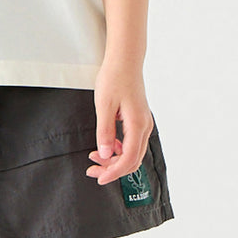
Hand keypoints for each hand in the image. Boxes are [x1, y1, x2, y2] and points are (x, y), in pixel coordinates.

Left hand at [85, 60, 153, 185]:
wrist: (125, 60)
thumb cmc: (115, 77)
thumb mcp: (104, 104)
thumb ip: (104, 131)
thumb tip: (103, 154)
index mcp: (137, 125)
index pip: (128, 159)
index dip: (113, 172)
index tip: (99, 177)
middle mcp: (144, 126)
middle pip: (132, 159)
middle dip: (112, 169)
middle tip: (93, 170)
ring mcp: (143, 123)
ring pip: (132, 152)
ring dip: (115, 159)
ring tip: (94, 157)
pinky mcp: (139, 119)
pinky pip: (132, 141)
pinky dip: (119, 148)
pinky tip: (105, 144)